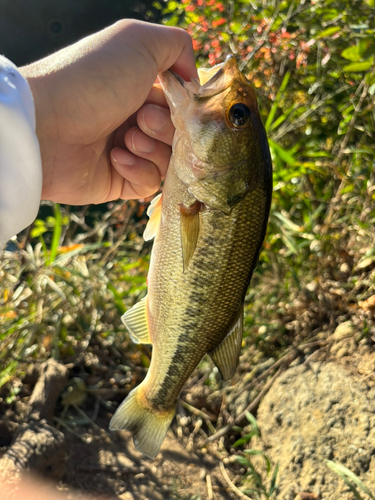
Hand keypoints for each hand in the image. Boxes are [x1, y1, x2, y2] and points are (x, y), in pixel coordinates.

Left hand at [20, 20, 196, 204]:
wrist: (47, 124)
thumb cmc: (92, 79)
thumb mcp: (138, 41)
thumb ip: (177, 46)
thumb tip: (194, 78)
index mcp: (140, 89)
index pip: (182, 105)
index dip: (185, 107)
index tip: (175, 103)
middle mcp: (135, 120)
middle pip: (179, 135)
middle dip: (166, 127)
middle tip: (141, 118)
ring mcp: (128, 152)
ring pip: (169, 161)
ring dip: (153, 149)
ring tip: (126, 138)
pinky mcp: (119, 181)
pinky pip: (149, 184)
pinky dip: (139, 171)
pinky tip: (115, 157)